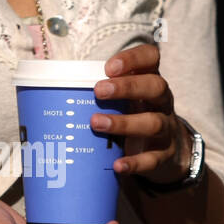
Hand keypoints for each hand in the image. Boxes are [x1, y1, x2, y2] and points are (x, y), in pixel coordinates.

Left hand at [90, 43, 189, 185]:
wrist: (169, 149)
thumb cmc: (136, 115)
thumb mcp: (127, 98)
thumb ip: (105, 91)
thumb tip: (55, 89)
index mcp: (150, 81)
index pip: (151, 58)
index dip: (134, 59)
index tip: (109, 67)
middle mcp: (162, 102)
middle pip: (156, 87)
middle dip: (127, 87)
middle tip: (99, 91)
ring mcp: (166, 128)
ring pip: (153, 123)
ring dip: (124, 123)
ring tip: (96, 123)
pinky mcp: (164, 155)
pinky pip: (152, 159)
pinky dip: (135, 162)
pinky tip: (118, 165)